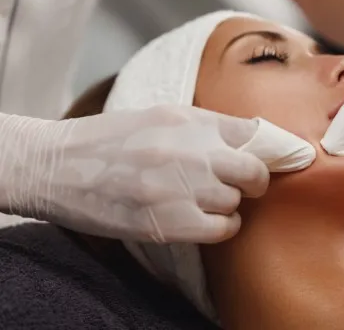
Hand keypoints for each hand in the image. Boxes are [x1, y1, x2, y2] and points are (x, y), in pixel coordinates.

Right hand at [0, 106, 268, 242]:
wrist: (59, 165)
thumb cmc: (111, 140)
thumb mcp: (162, 116)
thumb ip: (207, 125)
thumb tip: (252, 138)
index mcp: (191, 119)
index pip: (255, 132)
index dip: (273, 148)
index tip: (283, 157)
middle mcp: (192, 151)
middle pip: (256, 170)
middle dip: (256, 180)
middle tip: (246, 184)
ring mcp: (181, 187)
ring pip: (236, 201)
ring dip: (231, 203)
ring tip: (208, 200)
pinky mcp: (169, 222)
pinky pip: (223, 228)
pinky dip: (223, 226)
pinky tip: (207, 220)